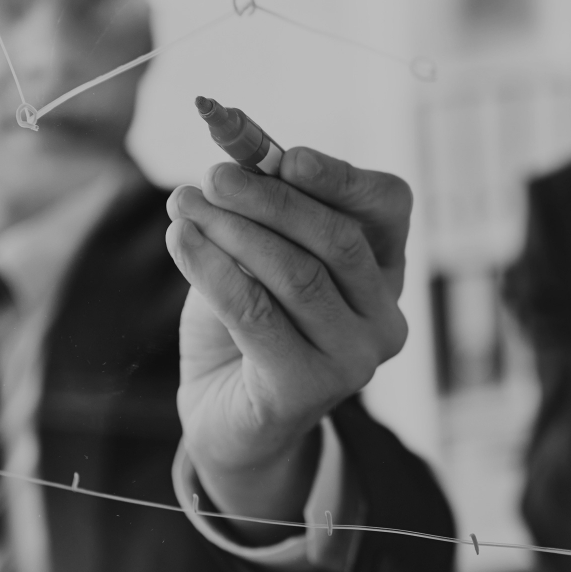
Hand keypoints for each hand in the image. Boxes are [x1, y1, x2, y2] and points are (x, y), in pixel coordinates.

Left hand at [165, 146, 411, 540]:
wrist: (225, 416)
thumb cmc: (247, 322)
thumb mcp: (259, 253)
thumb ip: (263, 209)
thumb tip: (237, 158)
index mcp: (386, 269)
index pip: (389, 206)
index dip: (342, 177)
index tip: (286, 156)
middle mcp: (385, 316)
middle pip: (338, 239)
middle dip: (270, 200)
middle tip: (211, 177)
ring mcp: (356, 359)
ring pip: (297, 275)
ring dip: (232, 231)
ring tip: (182, 205)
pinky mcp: (309, 388)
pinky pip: (256, 314)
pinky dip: (212, 269)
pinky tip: (181, 241)